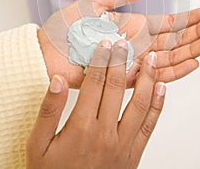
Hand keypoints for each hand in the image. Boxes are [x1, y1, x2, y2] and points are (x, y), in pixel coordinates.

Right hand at [27, 41, 165, 168]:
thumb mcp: (38, 145)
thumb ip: (48, 111)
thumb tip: (58, 80)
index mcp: (81, 128)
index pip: (94, 83)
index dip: (101, 60)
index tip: (105, 43)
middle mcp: (105, 134)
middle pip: (116, 88)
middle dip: (122, 62)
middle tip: (125, 43)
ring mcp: (123, 145)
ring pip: (139, 104)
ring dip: (146, 78)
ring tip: (150, 59)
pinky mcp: (133, 155)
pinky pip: (149, 126)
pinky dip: (158, 105)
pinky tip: (161, 88)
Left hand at [38, 0, 199, 87]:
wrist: (47, 51)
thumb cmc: (66, 28)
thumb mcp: (95, 4)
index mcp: (133, 26)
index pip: (167, 23)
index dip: (188, 18)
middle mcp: (137, 45)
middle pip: (174, 40)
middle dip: (196, 32)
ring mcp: (133, 61)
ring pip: (170, 57)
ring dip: (191, 49)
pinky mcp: (125, 78)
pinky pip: (154, 76)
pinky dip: (174, 70)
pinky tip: (191, 62)